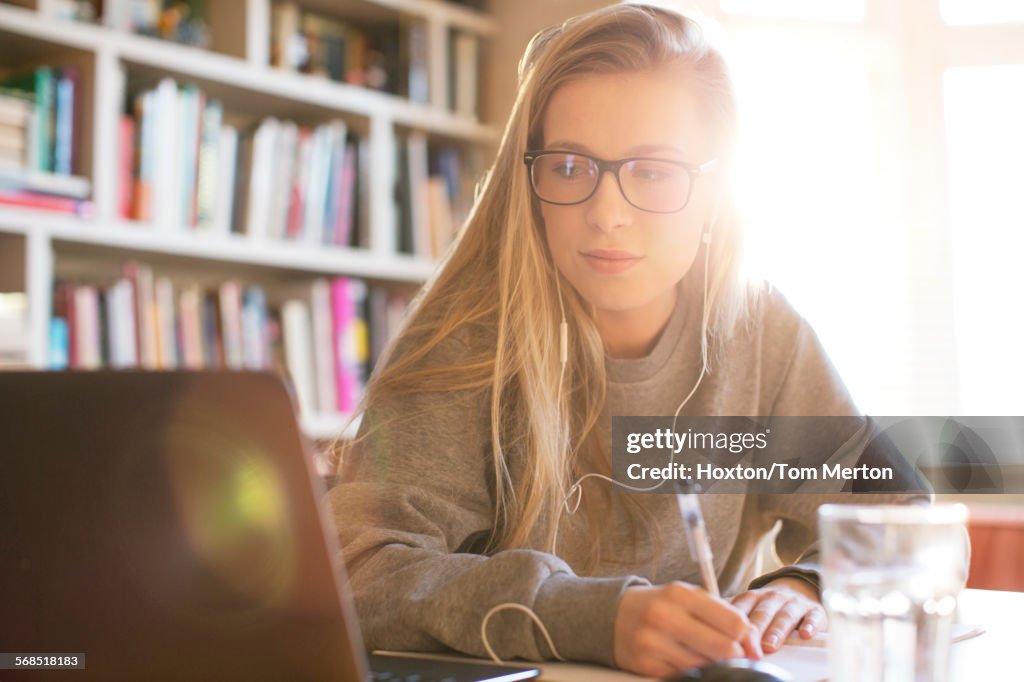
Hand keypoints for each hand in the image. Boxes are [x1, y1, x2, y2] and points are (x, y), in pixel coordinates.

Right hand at [613, 582, 762, 676]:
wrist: (613, 617)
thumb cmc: (660, 606)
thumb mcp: (687, 598)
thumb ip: (720, 613)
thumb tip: (753, 641)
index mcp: (680, 595)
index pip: (732, 622)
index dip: (750, 639)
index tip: (754, 648)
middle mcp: (665, 617)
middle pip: (723, 648)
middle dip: (738, 657)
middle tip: (740, 660)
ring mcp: (654, 643)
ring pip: (707, 666)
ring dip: (716, 666)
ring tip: (711, 658)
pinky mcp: (647, 665)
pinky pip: (686, 676)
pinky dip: (695, 673)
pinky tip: (692, 664)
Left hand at [730, 577, 826, 653]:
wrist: (800, 586)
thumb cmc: (769, 603)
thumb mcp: (750, 603)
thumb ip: (734, 612)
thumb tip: (709, 625)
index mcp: (754, 596)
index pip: (743, 606)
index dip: (735, 622)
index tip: (728, 636)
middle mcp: (773, 597)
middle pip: (762, 613)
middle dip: (755, 629)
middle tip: (748, 645)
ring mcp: (794, 603)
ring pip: (785, 616)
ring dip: (777, 631)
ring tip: (770, 646)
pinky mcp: (815, 610)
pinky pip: (813, 617)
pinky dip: (810, 625)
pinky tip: (805, 634)